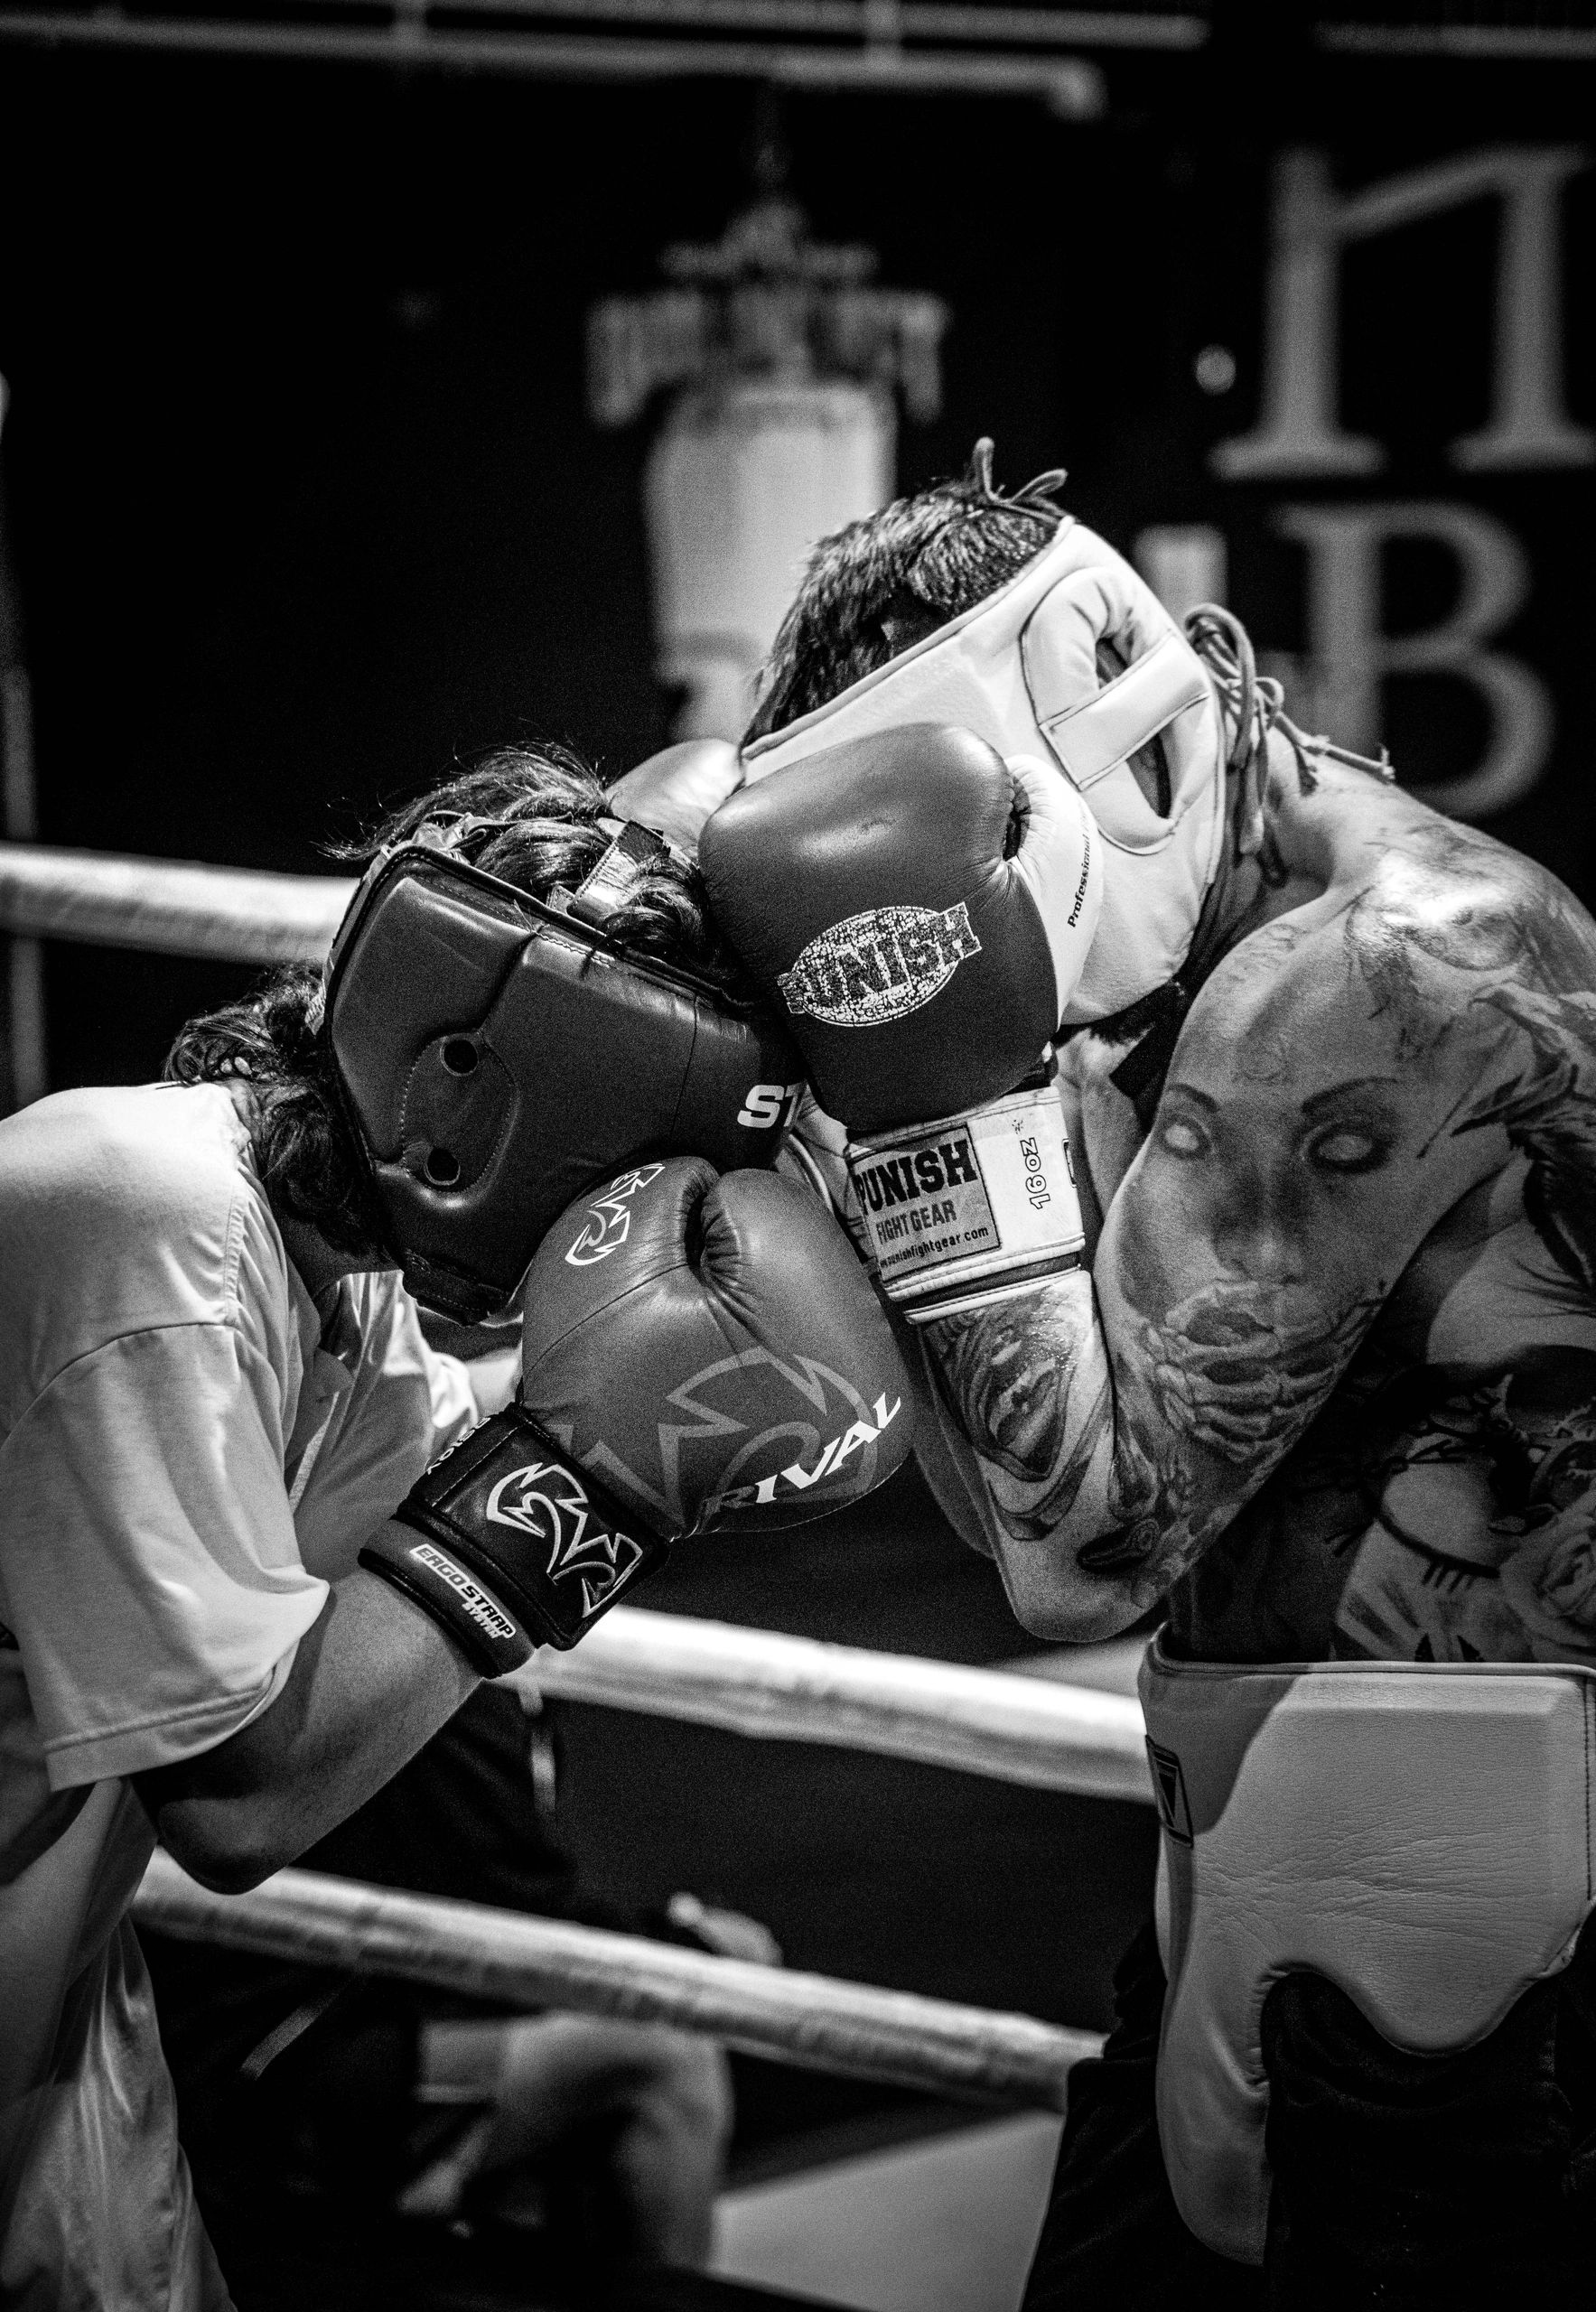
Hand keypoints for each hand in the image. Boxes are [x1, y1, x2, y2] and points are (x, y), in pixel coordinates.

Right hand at [362, 1158, 912, 1669]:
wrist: (588, 1499)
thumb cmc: (598, 1382)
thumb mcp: (611, 1246)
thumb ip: (678, 1181)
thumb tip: (721, 1180)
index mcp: (822, 1326)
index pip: (766, 1197)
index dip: (695, 1221)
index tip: (668, 1275)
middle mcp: (878, 1376)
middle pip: (808, 1236)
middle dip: (740, 1254)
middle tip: (682, 1310)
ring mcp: (880, 1415)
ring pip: (823, 1283)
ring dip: (769, 1291)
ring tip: (707, 1342)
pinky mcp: (865, 1438)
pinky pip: (830, 1338)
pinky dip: (788, 1336)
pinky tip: (738, 1364)